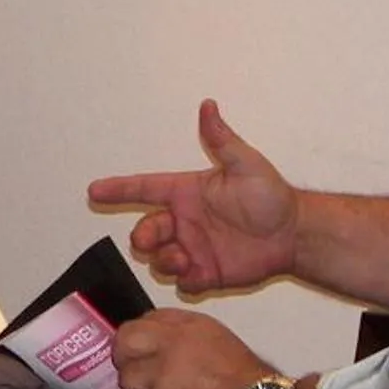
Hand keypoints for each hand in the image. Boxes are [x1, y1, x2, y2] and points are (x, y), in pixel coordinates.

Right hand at [88, 100, 299, 293]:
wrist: (293, 234)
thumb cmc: (271, 196)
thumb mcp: (246, 164)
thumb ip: (222, 140)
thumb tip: (208, 106)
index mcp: (186, 193)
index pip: (144, 189)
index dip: (118, 189)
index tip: (94, 190)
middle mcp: (184, 221)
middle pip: (145, 230)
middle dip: (142, 236)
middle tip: (151, 239)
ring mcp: (193, 249)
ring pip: (159, 258)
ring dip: (163, 260)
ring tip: (182, 258)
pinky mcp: (206, 273)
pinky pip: (182, 282)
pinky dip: (184, 280)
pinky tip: (198, 274)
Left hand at [110, 310, 267, 388]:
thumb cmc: (250, 379)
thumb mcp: (217, 338)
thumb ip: (180, 333)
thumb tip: (152, 338)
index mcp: (184, 328)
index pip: (135, 327)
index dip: (133, 343)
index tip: (139, 353)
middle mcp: (168, 348)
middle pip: (123, 352)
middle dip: (130, 366)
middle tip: (144, 379)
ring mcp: (161, 382)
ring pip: (130, 386)